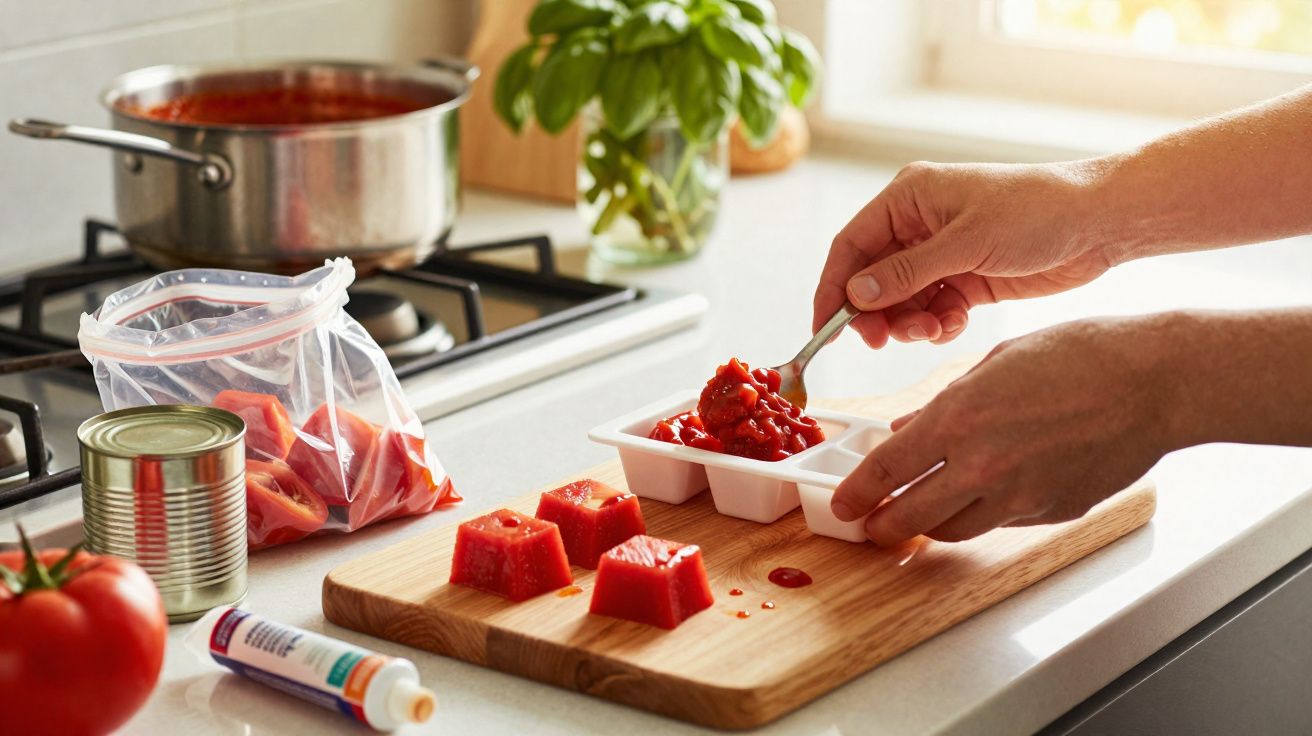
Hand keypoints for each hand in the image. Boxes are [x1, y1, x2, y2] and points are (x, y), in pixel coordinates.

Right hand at [813, 160, 1115, 346]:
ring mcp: (942, 253)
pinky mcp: (965, 278)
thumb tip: (856, 293)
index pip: (851, 246)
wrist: (1099, 223)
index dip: (832, 289)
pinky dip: (936, 324)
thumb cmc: (1038, 211)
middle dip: (874, 313)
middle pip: (871, 279)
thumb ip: (907, 271)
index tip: (824, 329)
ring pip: (900, 301)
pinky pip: (931, 309)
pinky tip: (954, 324)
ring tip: (933, 329)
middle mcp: (918, 224)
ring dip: (908, 322)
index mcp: (908, 197)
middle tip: (882, 340)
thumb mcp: (966, 242)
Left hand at [830, 316, 1179, 544]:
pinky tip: (981, 497)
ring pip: (953, 530)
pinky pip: (1001, 523)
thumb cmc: (1081, 355)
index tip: (843, 504)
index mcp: (958, 418)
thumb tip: (906, 430)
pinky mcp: (1052, 511)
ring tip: (919, 515)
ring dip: (929, 526)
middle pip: (910, 516)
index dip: (856, 493)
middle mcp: (983, 464)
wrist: (1155, 382)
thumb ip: (943, 404)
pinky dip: (982, 515)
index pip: (886, 470)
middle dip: (881, 525)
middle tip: (870, 524)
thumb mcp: (994, 363)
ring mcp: (1020, 495)